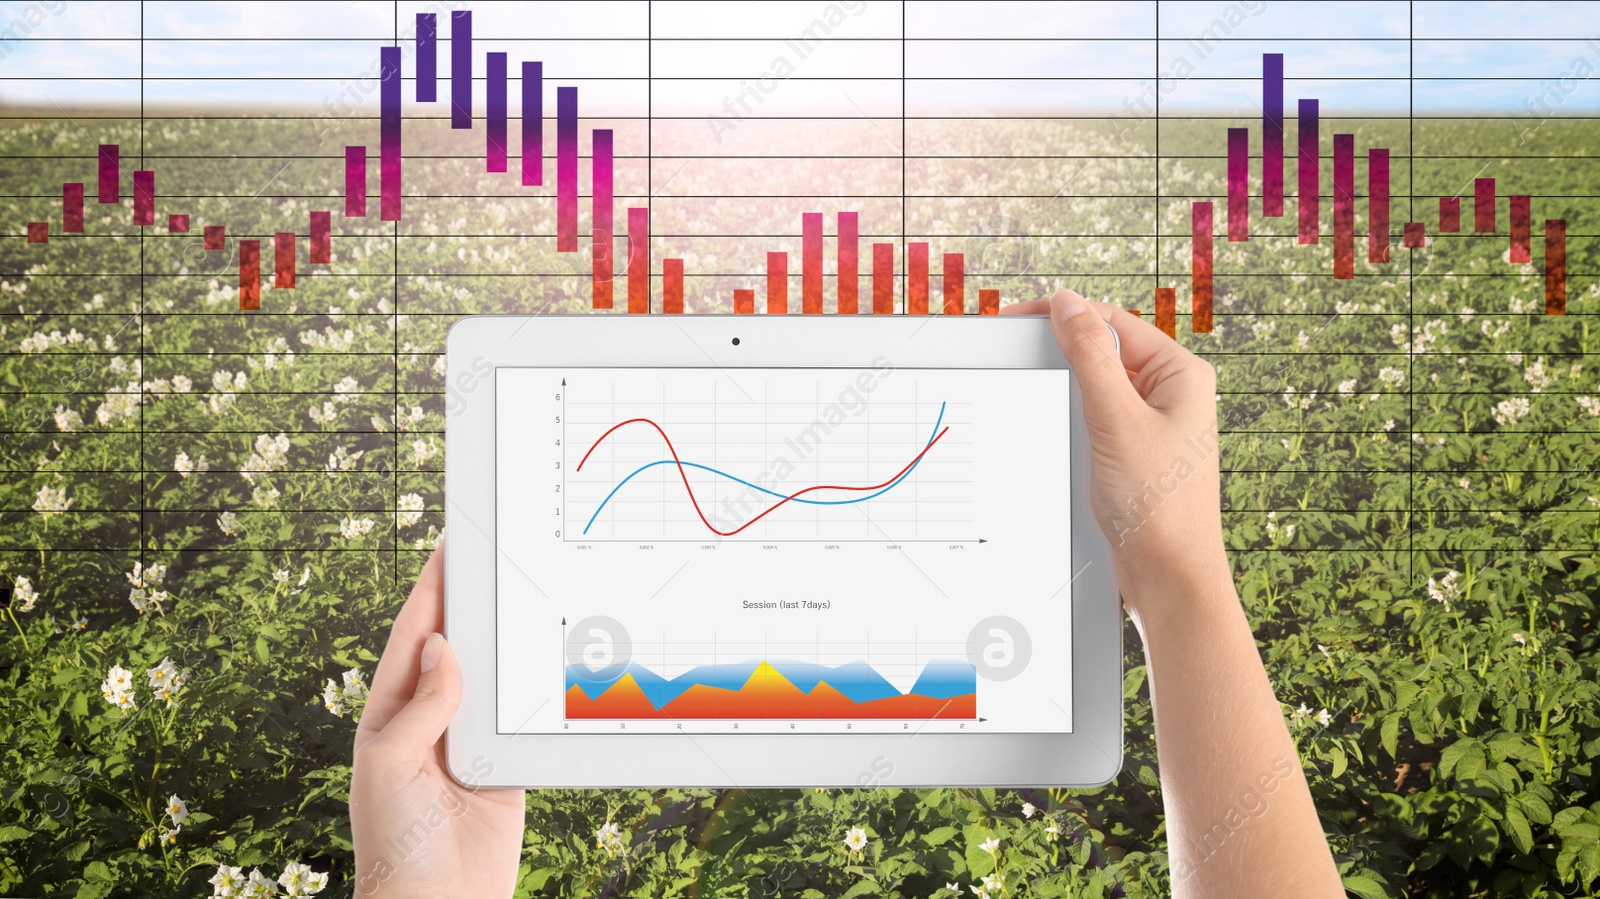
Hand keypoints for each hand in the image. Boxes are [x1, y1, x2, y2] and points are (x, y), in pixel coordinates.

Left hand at [351, 548, 525, 897]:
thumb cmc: (393, 842)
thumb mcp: (389, 764)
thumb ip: (420, 705)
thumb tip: (444, 646)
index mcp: (390, 715)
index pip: (413, 639)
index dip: (429, 592)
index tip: (446, 547)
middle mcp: (430, 722)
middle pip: (457, 649)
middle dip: (473, 606)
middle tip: (497, 558)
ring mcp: (469, 743)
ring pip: (494, 677)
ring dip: (509, 642)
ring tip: (530, 594)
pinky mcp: (506, 767)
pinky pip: (522, 718)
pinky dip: (536, 690)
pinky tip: (551, 659)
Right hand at [1001, 289, 1222, 618]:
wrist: (1167, 576)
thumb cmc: (1159, 506)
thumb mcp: (1116, 420)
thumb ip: (1090, 357)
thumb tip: (1068, 305)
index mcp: (1181, 375)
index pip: (1113, 322)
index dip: (1065, 316)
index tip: (1018, 319)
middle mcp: (1171, 394)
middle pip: (1104, 352)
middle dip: (1061, 355)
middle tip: (1017, 357)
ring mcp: (1152, 425)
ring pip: (1095, 388)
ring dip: (1064, 391)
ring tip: (1038, 400)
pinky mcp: (1133, 453)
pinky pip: (1094, 421)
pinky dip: (1070, 421)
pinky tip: (1053, 433)